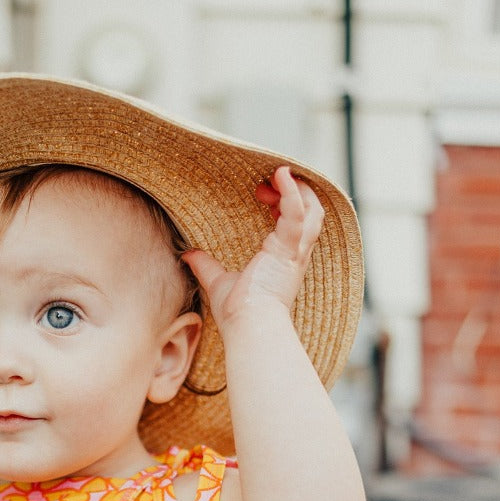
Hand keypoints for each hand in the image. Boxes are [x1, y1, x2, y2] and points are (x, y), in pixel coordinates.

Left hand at [181, 166, 324, 332]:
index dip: (283, 202)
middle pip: (310, 211)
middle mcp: (294, 253)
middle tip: (265, 185)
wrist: (248, 326)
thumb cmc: (238, 313)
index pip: (294, 221)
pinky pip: (297, 213)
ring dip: (295, 188)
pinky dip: (291, 192)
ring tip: (277, 175)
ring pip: (311, 209)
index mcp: (282, 258)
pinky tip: (282, 174)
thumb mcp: (219, 282)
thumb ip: (206, 266)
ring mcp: (295, 251)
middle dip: (292, 191)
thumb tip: (188, 255)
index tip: (262, 194)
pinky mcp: (289, 250)